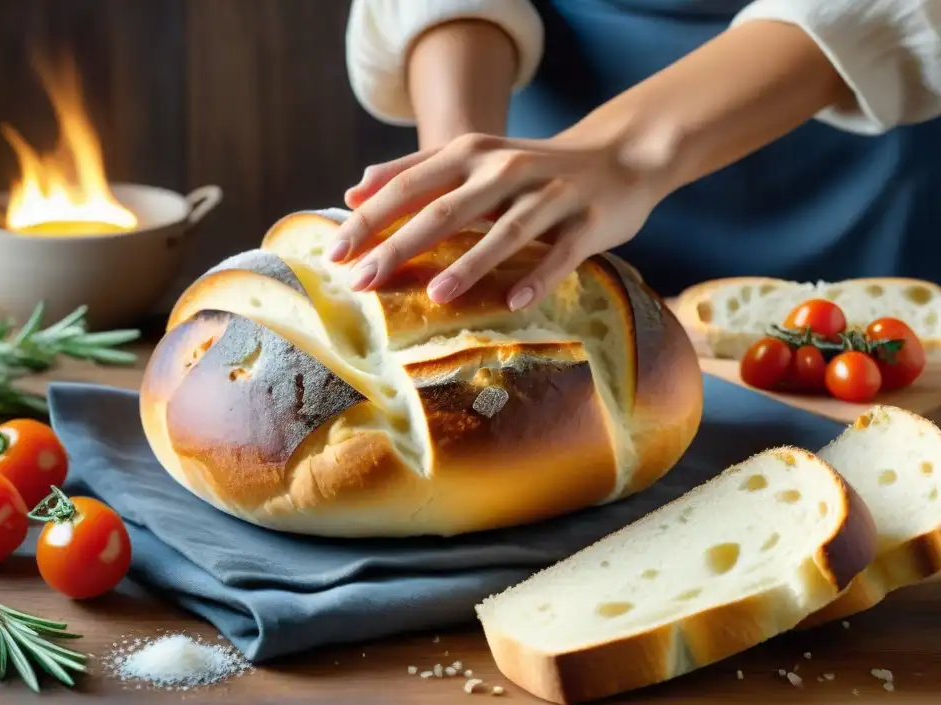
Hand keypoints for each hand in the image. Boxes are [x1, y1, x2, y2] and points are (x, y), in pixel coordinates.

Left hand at [328, 131, 673, 310]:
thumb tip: (354, 187)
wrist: (619, 156)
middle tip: (363, 281)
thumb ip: (415, 170)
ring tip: (435, 296)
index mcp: (471, 153)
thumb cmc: (531, 168)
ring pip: (504, 232)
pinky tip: (513, 302)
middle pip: (445, 209)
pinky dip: (537, 277)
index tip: (334, 253)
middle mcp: (506, 169)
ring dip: (469, 265)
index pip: (408, 185)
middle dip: (400, 246)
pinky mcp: (588, 222)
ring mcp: (549, 195)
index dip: (369, 219)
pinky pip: (560, 254)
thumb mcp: (473, 158)